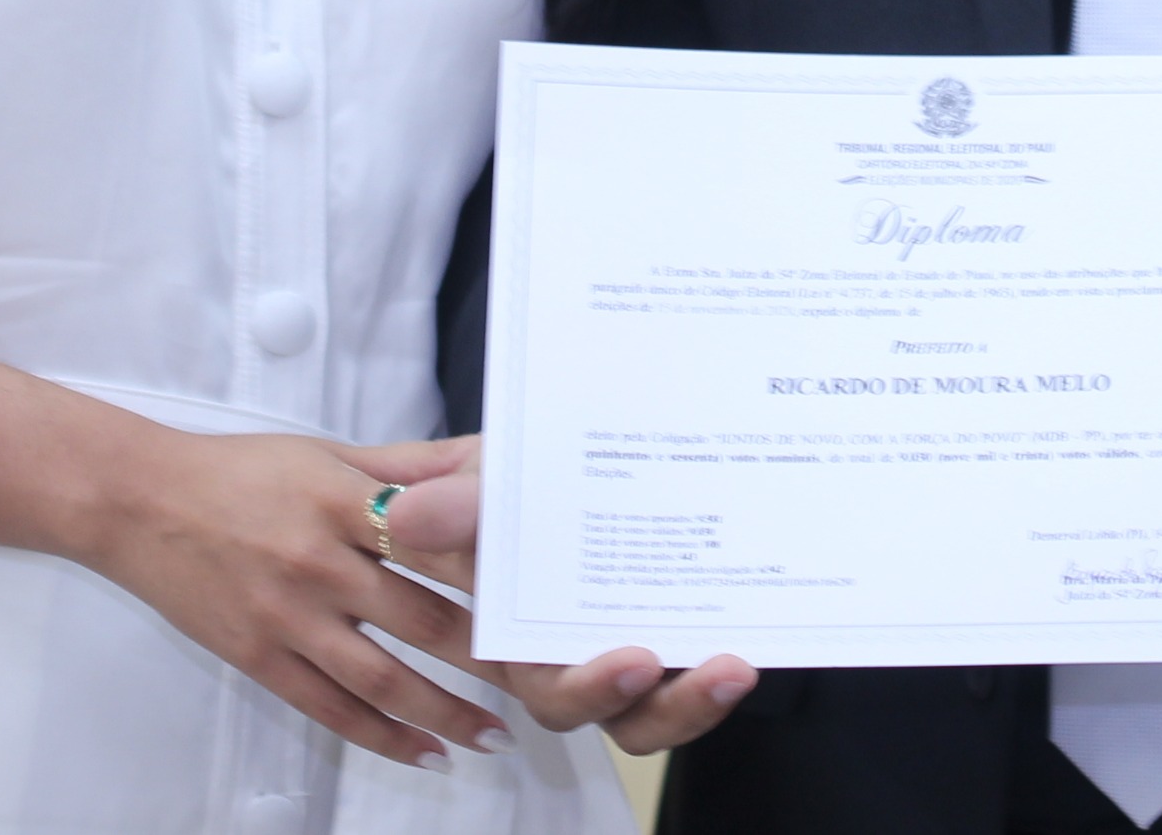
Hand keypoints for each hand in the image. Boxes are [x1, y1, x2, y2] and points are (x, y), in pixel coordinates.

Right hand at [77, 429, 509, 768]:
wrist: (138, 504)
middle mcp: (320, 562)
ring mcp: (288, 617)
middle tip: (543, 681)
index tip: (541, 600)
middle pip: (424, 619)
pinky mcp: (259, 658)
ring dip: (446, 712)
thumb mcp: (327, 453)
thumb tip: (480, 461)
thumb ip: (406, 465)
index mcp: (343, 501)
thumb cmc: (239, 472)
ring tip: (496, 735)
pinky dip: (383, 736)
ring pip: (384, 678)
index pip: (439, 542)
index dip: (495, 577)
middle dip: (489, 656)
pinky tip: (426, 752)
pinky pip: (331, 709)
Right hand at [350, 447, 762, 752]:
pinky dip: (723, 658)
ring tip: (734, 665)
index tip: (639, 660)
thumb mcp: (482, 480)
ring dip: (697, 699)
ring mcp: (626, 646)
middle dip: (662, 701)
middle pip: (615, 711)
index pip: (552, 688)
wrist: (542, 450)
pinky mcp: (672, 632)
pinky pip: (698, 666)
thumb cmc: (500, 481)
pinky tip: (753, 633)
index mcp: (522, 640)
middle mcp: (575, 659)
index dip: (594, 689)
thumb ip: (457, 502)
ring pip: (657, 708)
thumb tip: (407, 513)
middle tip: (708, 667)